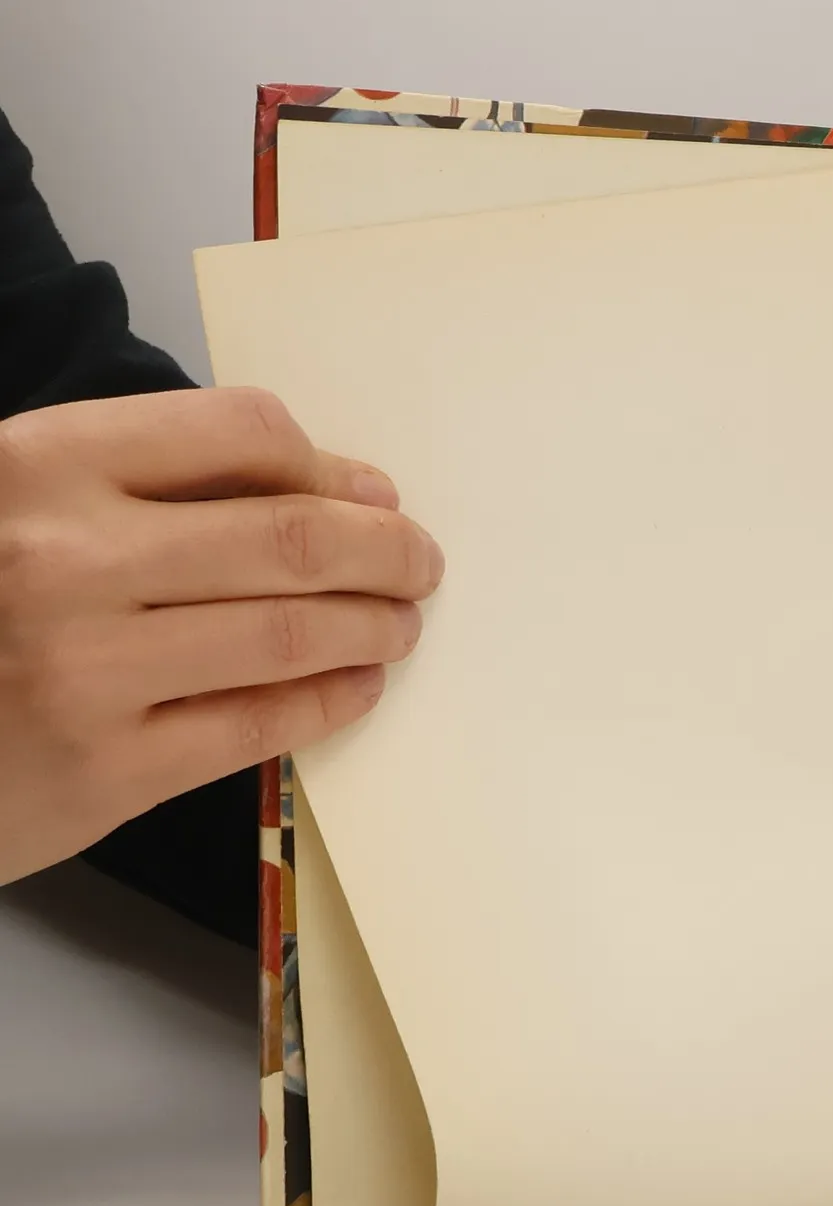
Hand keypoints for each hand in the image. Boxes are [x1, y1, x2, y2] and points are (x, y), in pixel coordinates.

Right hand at [0, 388, 441, 886]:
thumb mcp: (15, 501)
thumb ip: (139, 481)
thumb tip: (323, 489)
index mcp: (39, 464)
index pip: (240, 433)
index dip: (330, 466)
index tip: (372, 494)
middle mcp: (64, 560)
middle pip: (290, 538)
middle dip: (383, 550)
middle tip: (420, 563)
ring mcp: (84, 672)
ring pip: (289, 634)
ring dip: (372, 625)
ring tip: (400, 623)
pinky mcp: (102, 772)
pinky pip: (257, 725)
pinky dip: (329, 701)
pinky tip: (355, 685)